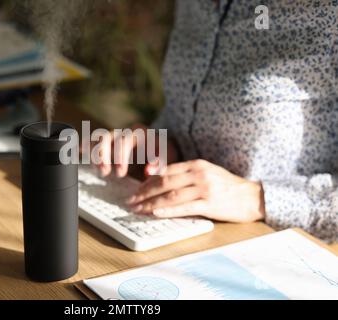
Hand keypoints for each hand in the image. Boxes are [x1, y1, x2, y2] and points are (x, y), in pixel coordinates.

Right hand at [85, 123, 178, 177]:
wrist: (163, 146)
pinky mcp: (109, 144)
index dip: (119, 156)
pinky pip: (94, 142)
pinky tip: (78, 153)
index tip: (120, 173)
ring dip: (95, 155)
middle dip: (103, 156)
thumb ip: (161, 163)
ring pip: (98, 139)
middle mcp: (124, 132)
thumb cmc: (165, 152)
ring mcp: (115, 137)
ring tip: (100, 171)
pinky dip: (86, 147)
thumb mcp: (169, 157)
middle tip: (106, 173)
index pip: (124, 140)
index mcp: (139, 132)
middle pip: (106, 137)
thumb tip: (149, 171)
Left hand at [126, 159, 264, 222]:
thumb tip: (162, 181)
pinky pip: (184, 207)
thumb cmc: (227, 187)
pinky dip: (168, 210)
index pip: (165, 172)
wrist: (252, 197)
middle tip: (131, 200)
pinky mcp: (209, 204)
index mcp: (196, 165)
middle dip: (144, 192)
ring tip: (138, 209)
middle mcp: (198, 174)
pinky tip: (156, 213)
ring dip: (151, 203)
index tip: (136, 190)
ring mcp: (204, 189)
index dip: (148, 181)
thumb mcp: (207, 173)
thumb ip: (186, 175)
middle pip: (164, 183)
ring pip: (171, 195)